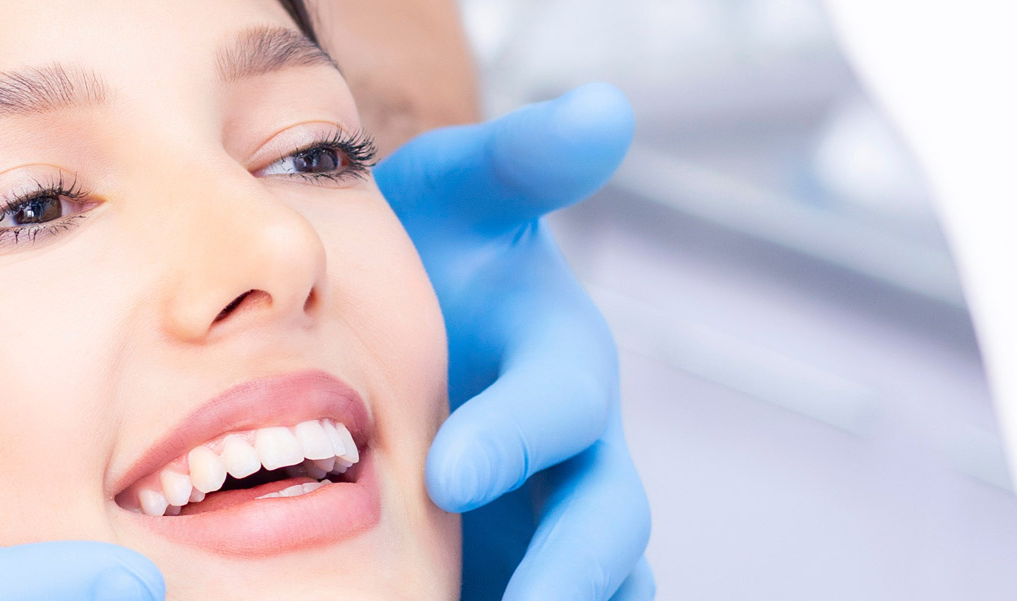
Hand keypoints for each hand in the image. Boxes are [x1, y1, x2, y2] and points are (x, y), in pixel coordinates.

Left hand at [376, 83, 655, 600]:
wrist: (411, 303)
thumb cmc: (440, 243)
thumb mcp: (468, 188)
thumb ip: (525, 158)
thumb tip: (605, 109)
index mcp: (563, 360)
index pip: (562, 404)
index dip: (516, 436)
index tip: (445, 469)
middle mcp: (576, 447)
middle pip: (604, 519)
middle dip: (568, 566)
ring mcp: (553, 511)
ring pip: (603, 574)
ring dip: (576, 596)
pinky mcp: (520, 556)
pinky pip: (549, 591)